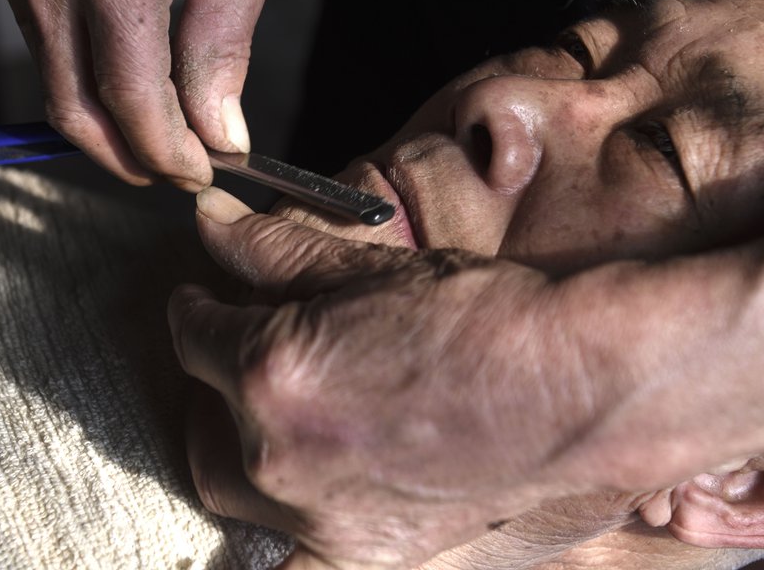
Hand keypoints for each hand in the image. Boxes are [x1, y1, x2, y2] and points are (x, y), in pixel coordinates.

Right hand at [0, 0, 283, 189]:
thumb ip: (222, 57)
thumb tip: (217, 135)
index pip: (129, 95)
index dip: (166, 150)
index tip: (202, 173)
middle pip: (75, 106)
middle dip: (129, 156)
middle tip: (179, 173)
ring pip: (56, 87)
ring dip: (109, 128)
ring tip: (165, 140)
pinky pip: (51, 52)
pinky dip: (91, 86)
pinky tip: (134, 96)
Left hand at [168, 189, 617, 568]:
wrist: (571, 386)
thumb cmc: (480, 316)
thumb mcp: (367, 267)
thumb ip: (273, 249)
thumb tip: (210, 225)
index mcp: (272, 370)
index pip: (192, 336)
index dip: (194, 309)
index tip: (203, 302)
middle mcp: (279, 454)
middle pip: (202, 416)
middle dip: (210, 380)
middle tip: (241, 352)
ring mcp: (319, 514)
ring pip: (233, 483)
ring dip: (237, 443)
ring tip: (277, 410)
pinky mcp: (361, 551)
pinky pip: (289, 545)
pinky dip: (283, 516)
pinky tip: (311, 480)